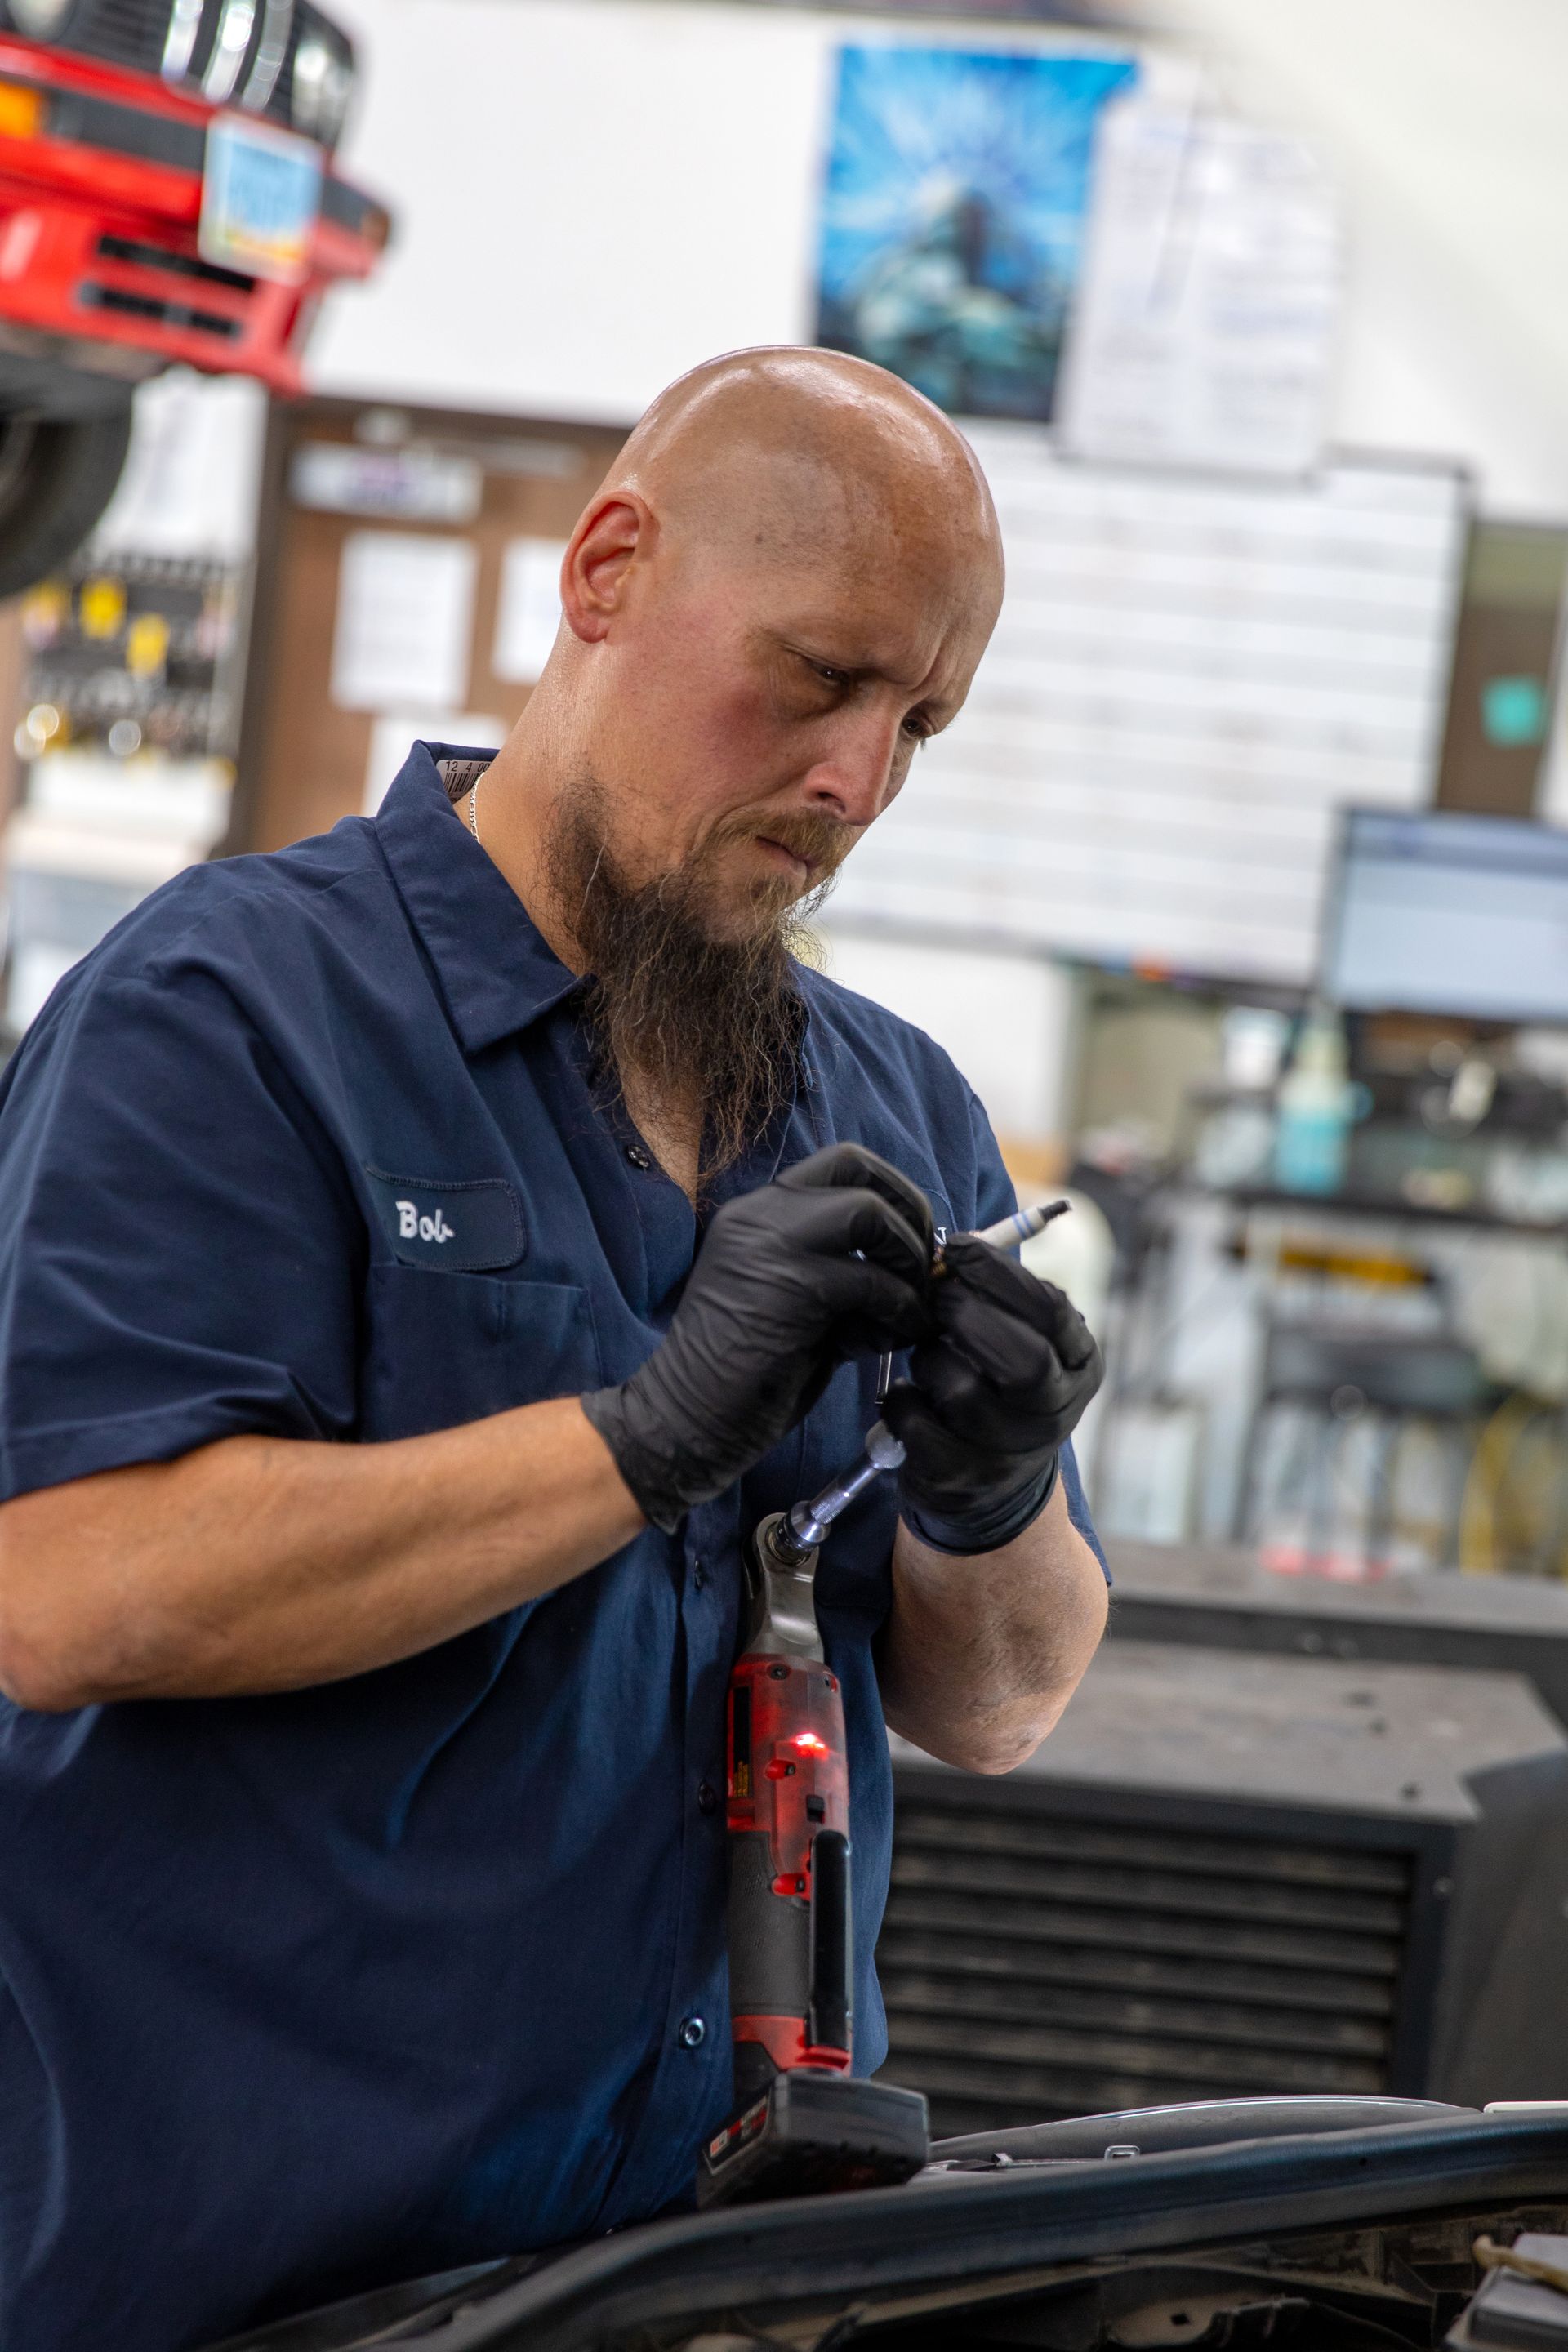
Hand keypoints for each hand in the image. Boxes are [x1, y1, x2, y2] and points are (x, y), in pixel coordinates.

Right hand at [583, 1144, 933, 1530]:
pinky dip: (899, 1310)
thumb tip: (917, 1267)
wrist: (682, 1423)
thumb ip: (845, 1272)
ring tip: (909, 1312)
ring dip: (907, 1262)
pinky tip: (893, 1342)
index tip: (912, 1243)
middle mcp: (758, 1213)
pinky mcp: (787, 1285)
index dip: (895, 1193)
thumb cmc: (744, 1376)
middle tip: (923, 1272)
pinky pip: (871, 1279)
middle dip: (912, 1214)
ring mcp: (768, 1242)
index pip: (843, 1164)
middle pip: (861, 1170)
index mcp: (757, 1212)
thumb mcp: (797, 1303)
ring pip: (870, 1213)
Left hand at [881, 1233, 1101, 1554]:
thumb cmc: (1000, 1386)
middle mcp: (1057, 1412)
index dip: (998, 1273)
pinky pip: (917, 1426)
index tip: (957, 1247)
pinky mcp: (963, 1480)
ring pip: (962, 1391)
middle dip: (967, 1316)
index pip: (1052, 1310)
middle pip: (1022, 1361)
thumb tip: (944, 1253)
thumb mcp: (1024, 1339)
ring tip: (929, 1354)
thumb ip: (999, 1298)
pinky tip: (910, 1395)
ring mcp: (1012, 1453)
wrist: (993, 1485)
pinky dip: (901, 1401)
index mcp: (1079, 1364)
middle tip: (939, 1298)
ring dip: (931, 1359)